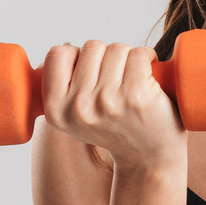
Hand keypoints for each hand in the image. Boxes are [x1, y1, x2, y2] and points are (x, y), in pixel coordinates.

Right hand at [41, 41, 186, 173]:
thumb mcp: (75, 117)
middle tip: (117, 78)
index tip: (92, 70)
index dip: (77, 55)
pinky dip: (148, 57)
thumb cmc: (114, 129)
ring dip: (128, 57)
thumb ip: (63, 87)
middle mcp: (79, 106)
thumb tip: (64, 48)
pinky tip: (149, 74)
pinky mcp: (136, 94)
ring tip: (132, 79)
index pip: (57, 55)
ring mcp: (107, 100)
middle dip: (107, 56)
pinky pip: (139, 53)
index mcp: (56, 110)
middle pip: (91, 47)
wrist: (148, 158)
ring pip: (116, 48)